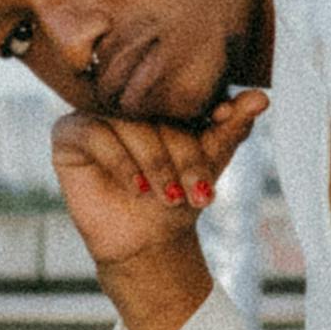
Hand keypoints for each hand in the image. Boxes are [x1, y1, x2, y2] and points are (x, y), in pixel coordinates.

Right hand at [54, 90, 267, 329]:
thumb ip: (231, 126)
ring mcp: (94, 111)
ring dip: (155, 162)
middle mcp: (125, 97)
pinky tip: (138, 189)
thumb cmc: (179, 197)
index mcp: (158, 94)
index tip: (225, 121)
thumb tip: (262, 98)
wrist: (147, 242)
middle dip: (183, 151)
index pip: (180, 87)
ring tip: (171, 196)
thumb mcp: (210, 160)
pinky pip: (95, 134)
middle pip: (155, 107)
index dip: (205, 103)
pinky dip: (122, 162)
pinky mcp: (68, 133)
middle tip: (201, 189)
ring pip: (128, 121)